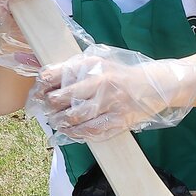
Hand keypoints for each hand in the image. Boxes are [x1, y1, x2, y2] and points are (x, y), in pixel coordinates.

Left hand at [26, 44, 195, 142]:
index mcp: (93, 65)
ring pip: (74, 118)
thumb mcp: (99, 61)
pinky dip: (77, 134)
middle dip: (50, 107)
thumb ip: (74, 68)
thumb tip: (45, 78)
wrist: (157, 85)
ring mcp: (111, 103)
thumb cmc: (122, 74)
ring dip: (60, 122)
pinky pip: (92, 131)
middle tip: (48, 110)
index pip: (55, 75)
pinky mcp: (119, 120)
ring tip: (58, 122)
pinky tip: (72, 132)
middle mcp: (101, 83)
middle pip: (60, 99)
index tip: (39, 92)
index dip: (41, 86)